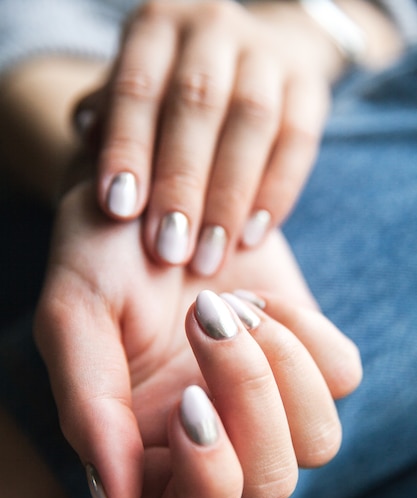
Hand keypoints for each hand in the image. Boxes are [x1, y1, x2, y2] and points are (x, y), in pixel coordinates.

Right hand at [34, 182, 360, 497]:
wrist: (151, 203)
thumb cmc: (101, 264)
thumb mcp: (74, 322)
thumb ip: (91, 413)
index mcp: (151, 454)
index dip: (206, 478)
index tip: (187, 399)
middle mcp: (217, 441)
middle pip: (270, 482)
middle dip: (247, 396)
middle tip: (204, 318)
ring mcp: (269, 403)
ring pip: (320, 441)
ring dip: (280, 364)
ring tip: (230, 306)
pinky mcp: (307, 359)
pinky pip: (342, 375)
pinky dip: (307, 332)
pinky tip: (258, 300)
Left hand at [75, 0, 341, 274]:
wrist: (249, 60)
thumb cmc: (171, 91)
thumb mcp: (134, 92)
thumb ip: (110, 116)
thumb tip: (89, 134)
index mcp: (158, 26)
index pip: (137, 87)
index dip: (128, 148)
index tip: (119, 210)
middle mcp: (213, 29)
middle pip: (197, 103)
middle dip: (180, 182)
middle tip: (167, 249)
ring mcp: (268, 54)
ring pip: (252, 122)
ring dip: (228, 197)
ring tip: (208, 257)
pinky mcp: (309, 88)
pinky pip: (298, 141)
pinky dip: (276, 192)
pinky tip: (253, 236)